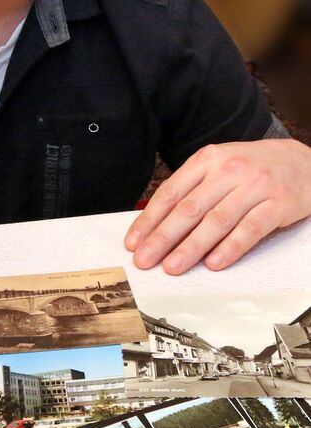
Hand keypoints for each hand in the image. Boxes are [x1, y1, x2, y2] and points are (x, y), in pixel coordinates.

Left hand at [125, 139, 310, 273]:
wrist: (304, 162)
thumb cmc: (253, 168)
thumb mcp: (219, 167)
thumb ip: (192, 190)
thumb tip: (156, 223)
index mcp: (208, 160)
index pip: (171, 193)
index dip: (149, 220)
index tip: (133, 242)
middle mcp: (229, 170)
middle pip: (189, 209)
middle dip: (163, 238)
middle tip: (145, 260)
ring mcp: (255, 186)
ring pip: (216, 221)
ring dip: (191, 247)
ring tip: (172, 267)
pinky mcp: (278, 204)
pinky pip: (250, 229)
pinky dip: (230, 248)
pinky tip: (214, 263)